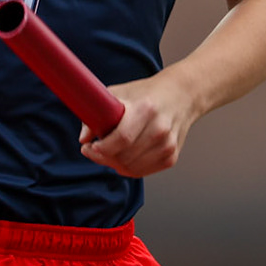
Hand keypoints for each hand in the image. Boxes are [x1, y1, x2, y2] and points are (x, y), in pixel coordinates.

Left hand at [79, 73, 198, 177]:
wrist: (181, 96)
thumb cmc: (147, 93)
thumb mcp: (120, 93)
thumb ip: (98, 113)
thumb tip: (84, 138)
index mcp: (146, 109)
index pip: (122, 139)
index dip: (102, 148)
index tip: (89, 147)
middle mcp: (160, 129)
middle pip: (124, 157)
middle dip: (103, 157)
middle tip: (94, 150)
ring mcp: (168, 145)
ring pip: (131, 168)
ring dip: (114, 164)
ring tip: (108, 152)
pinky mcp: (172, 157)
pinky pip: (142, 172)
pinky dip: (128, 168)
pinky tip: (123, 156)